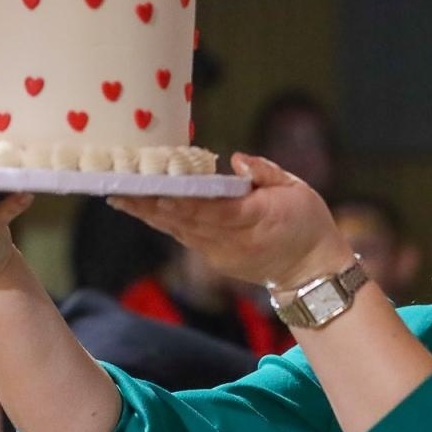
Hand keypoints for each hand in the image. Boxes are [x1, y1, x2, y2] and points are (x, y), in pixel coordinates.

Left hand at [109, 153, 352, 287]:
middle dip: (152, 205)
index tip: (157, 193)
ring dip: (150, 215)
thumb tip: (235, 160)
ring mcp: (222, 255)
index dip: (183, 203)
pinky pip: (187, 238)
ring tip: (120, 197)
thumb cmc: (307, 223)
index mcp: (258, 218)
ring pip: (180, 231)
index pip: (214, 210)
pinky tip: (145, 208)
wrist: (312, 272)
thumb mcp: (298, 189)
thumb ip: (266, 172)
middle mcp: (235, 240)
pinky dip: (165, 223)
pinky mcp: (216, 260)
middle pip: (187, 221)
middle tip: (119, 189)